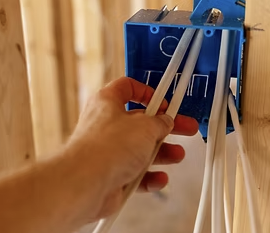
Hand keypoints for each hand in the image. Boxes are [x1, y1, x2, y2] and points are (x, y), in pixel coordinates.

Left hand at [66, 77, 198, 219]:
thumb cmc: (106, 147)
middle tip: (184, 127)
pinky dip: (149, 177)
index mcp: (107, 102)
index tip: (164, 101)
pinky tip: (159, 178)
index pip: (126, 88)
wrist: (85, 182)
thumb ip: (159, 123)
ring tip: (177, 155)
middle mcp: (105, 125)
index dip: (147, 92)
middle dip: (164, 126)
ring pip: (139, 149)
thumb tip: (165, 122)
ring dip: (161, 153)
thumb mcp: (145, 126)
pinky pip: (134, 174)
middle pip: (139, 121)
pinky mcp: (110, 174)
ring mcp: (107, 151)